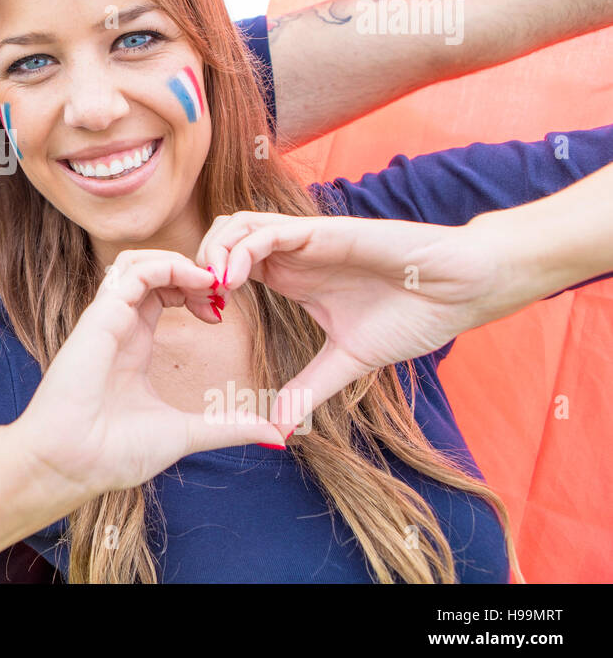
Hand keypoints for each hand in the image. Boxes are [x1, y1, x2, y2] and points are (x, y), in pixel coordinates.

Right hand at [8, 250, 284, 507]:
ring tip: (210, 282)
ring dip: (178, 262)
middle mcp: (119, 325)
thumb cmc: (114, 452)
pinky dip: (166, 266)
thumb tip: (274, 437)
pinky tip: (196, 282)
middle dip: (192, 271)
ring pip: (137, 261)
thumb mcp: (185, 433)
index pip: (161, 292)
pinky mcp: (100, 319)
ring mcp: (107, 319)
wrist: (72, 464)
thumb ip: (226, 426)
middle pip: (152, 269)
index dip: (194, 290)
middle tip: (223, 291)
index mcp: (133, 344)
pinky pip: (132, 272)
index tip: (221, 314)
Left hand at [195, 211, 498, 437]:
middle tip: (196, 306)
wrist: (460, 291)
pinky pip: (267, 230)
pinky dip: (240, 250)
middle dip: (196, 266)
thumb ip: (309, 389)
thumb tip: (279, 431)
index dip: (204, 287)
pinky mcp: (323, 231)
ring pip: (235, 226)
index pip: (226, 266)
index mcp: (288, 276)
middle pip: (219, 240)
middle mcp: (290, 253)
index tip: (204, 321)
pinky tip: (233, 281)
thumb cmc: (410, 316)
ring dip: (212, 254)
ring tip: (211, 293)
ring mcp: (304, 240)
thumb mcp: (347, 362)